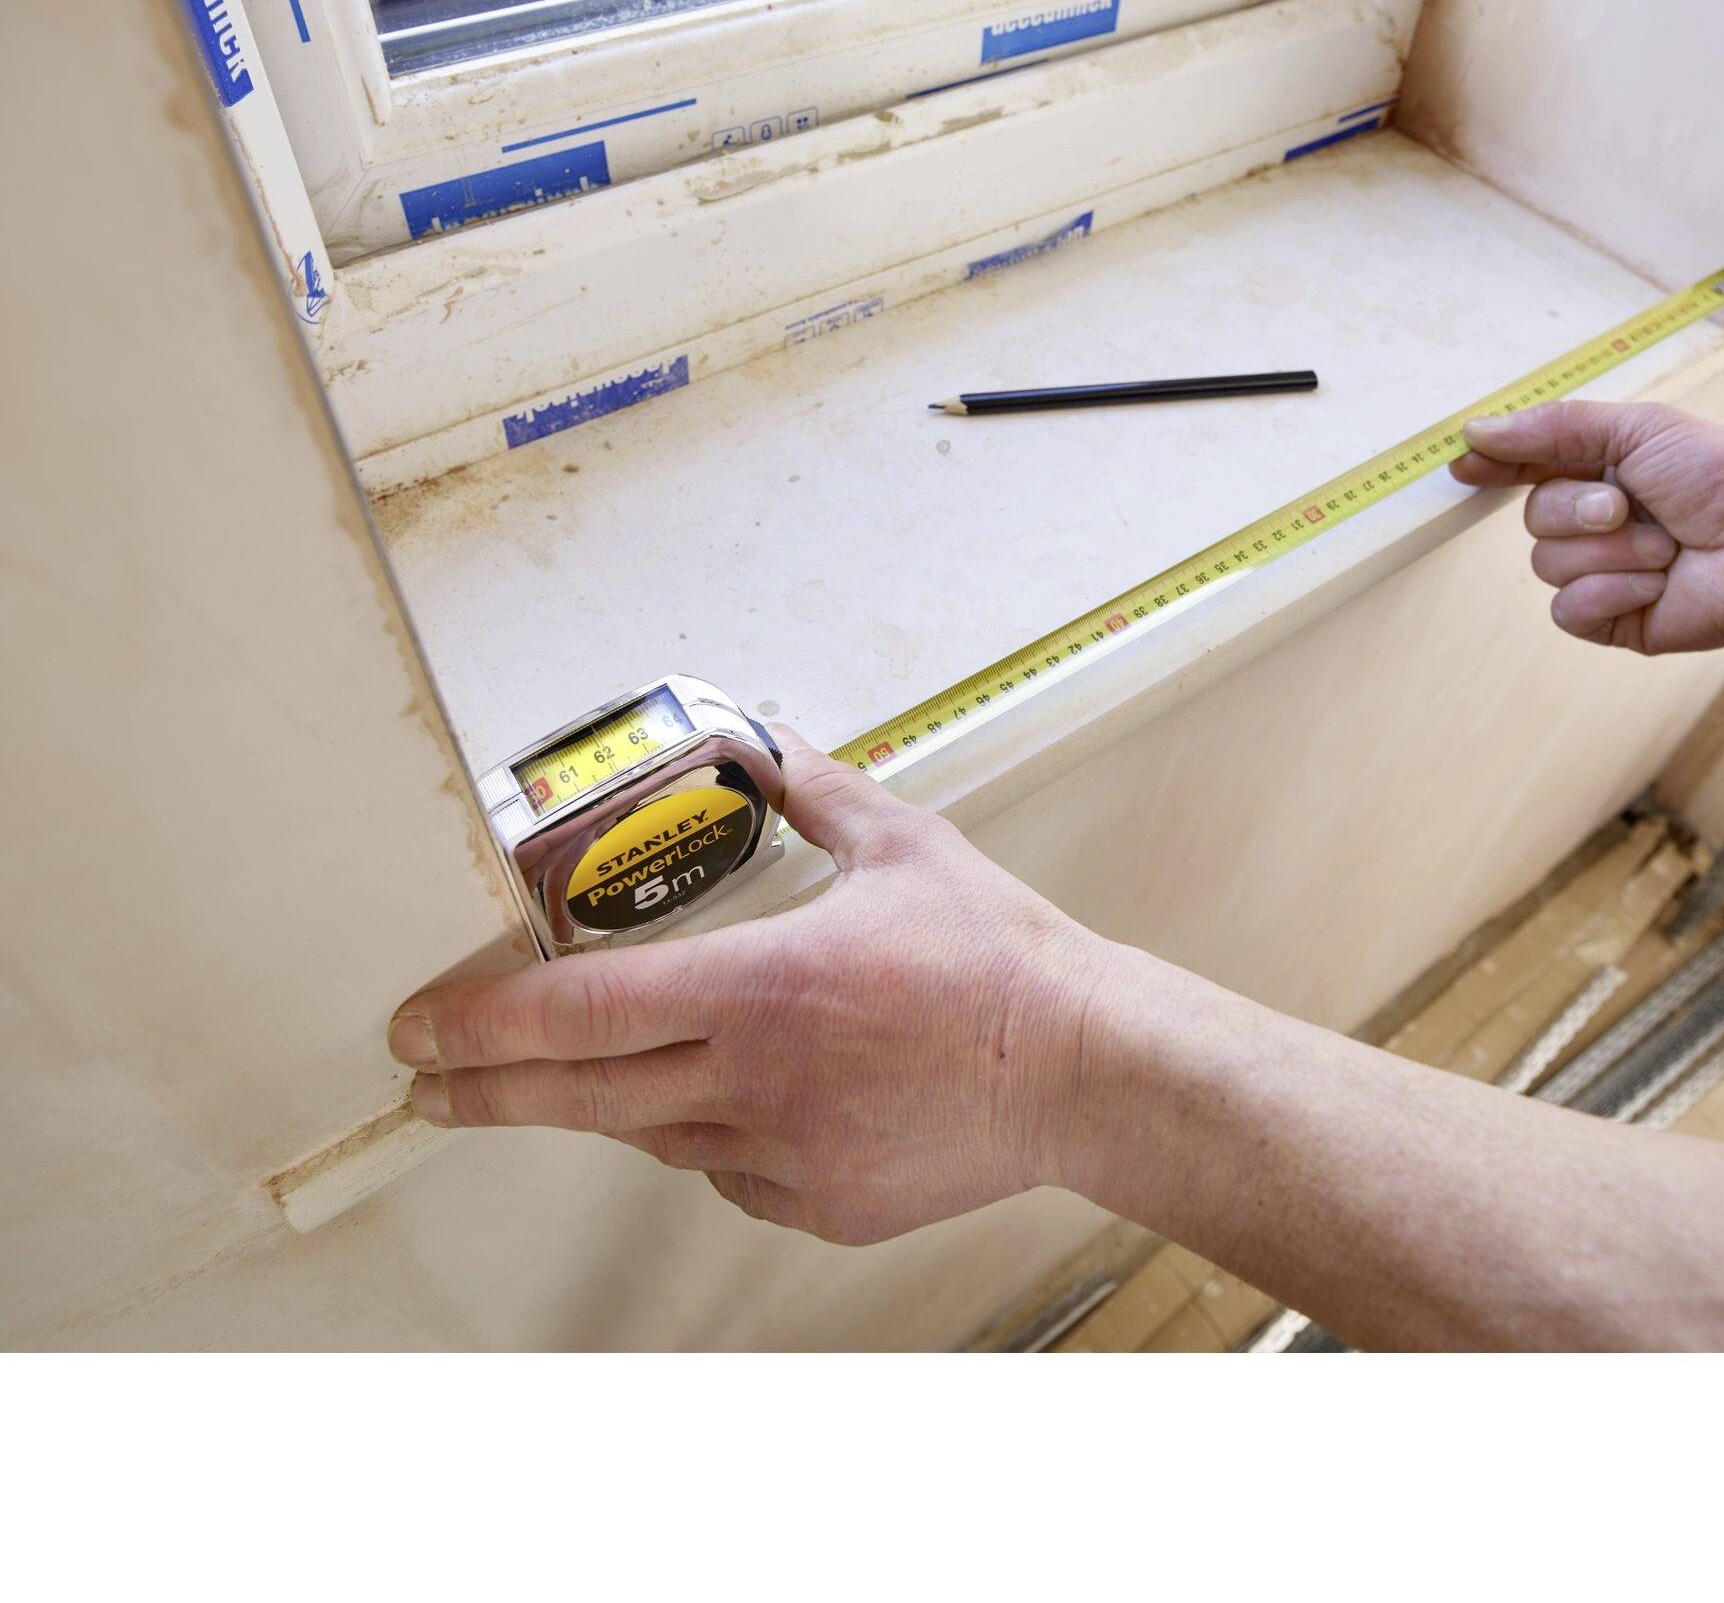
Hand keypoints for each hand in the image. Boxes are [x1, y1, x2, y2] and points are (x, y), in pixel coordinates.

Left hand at [387, 730, 1107, 1244]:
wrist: (1082, 1071)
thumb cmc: (998, 959)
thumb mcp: (902, 844)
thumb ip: (814, 790)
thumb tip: (761, 742)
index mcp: (761, 987)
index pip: (582, 1012)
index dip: (484, 1022)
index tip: (421, 1030)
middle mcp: (754, 1081)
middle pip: (581, 1095)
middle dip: (485, 1090)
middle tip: (426, 1084)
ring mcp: (784, 1154)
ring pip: (653, 1134)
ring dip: (604, 1102)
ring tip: (574, 1076)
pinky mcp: (819, 1203)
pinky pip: (727, 1170)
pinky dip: (707, 1134)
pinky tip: (731, 1100)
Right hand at [1449, 400, 1723, 652]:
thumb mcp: (1636, 429)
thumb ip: (1551, 429)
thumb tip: (1475, 430)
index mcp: (1601, 473)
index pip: (1527, 468)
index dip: (1495, 466)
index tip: (1466, 466)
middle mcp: (1597, 525)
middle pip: (1531, 519)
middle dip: (1578, 512)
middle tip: (1627, 508)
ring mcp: (1604, 575)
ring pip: (1547, 565)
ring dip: (1608, 553)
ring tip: (1665, 548)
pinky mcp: (1614, 621)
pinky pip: (1568, 609)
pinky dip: (1610, 592)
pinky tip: (1655, 585)